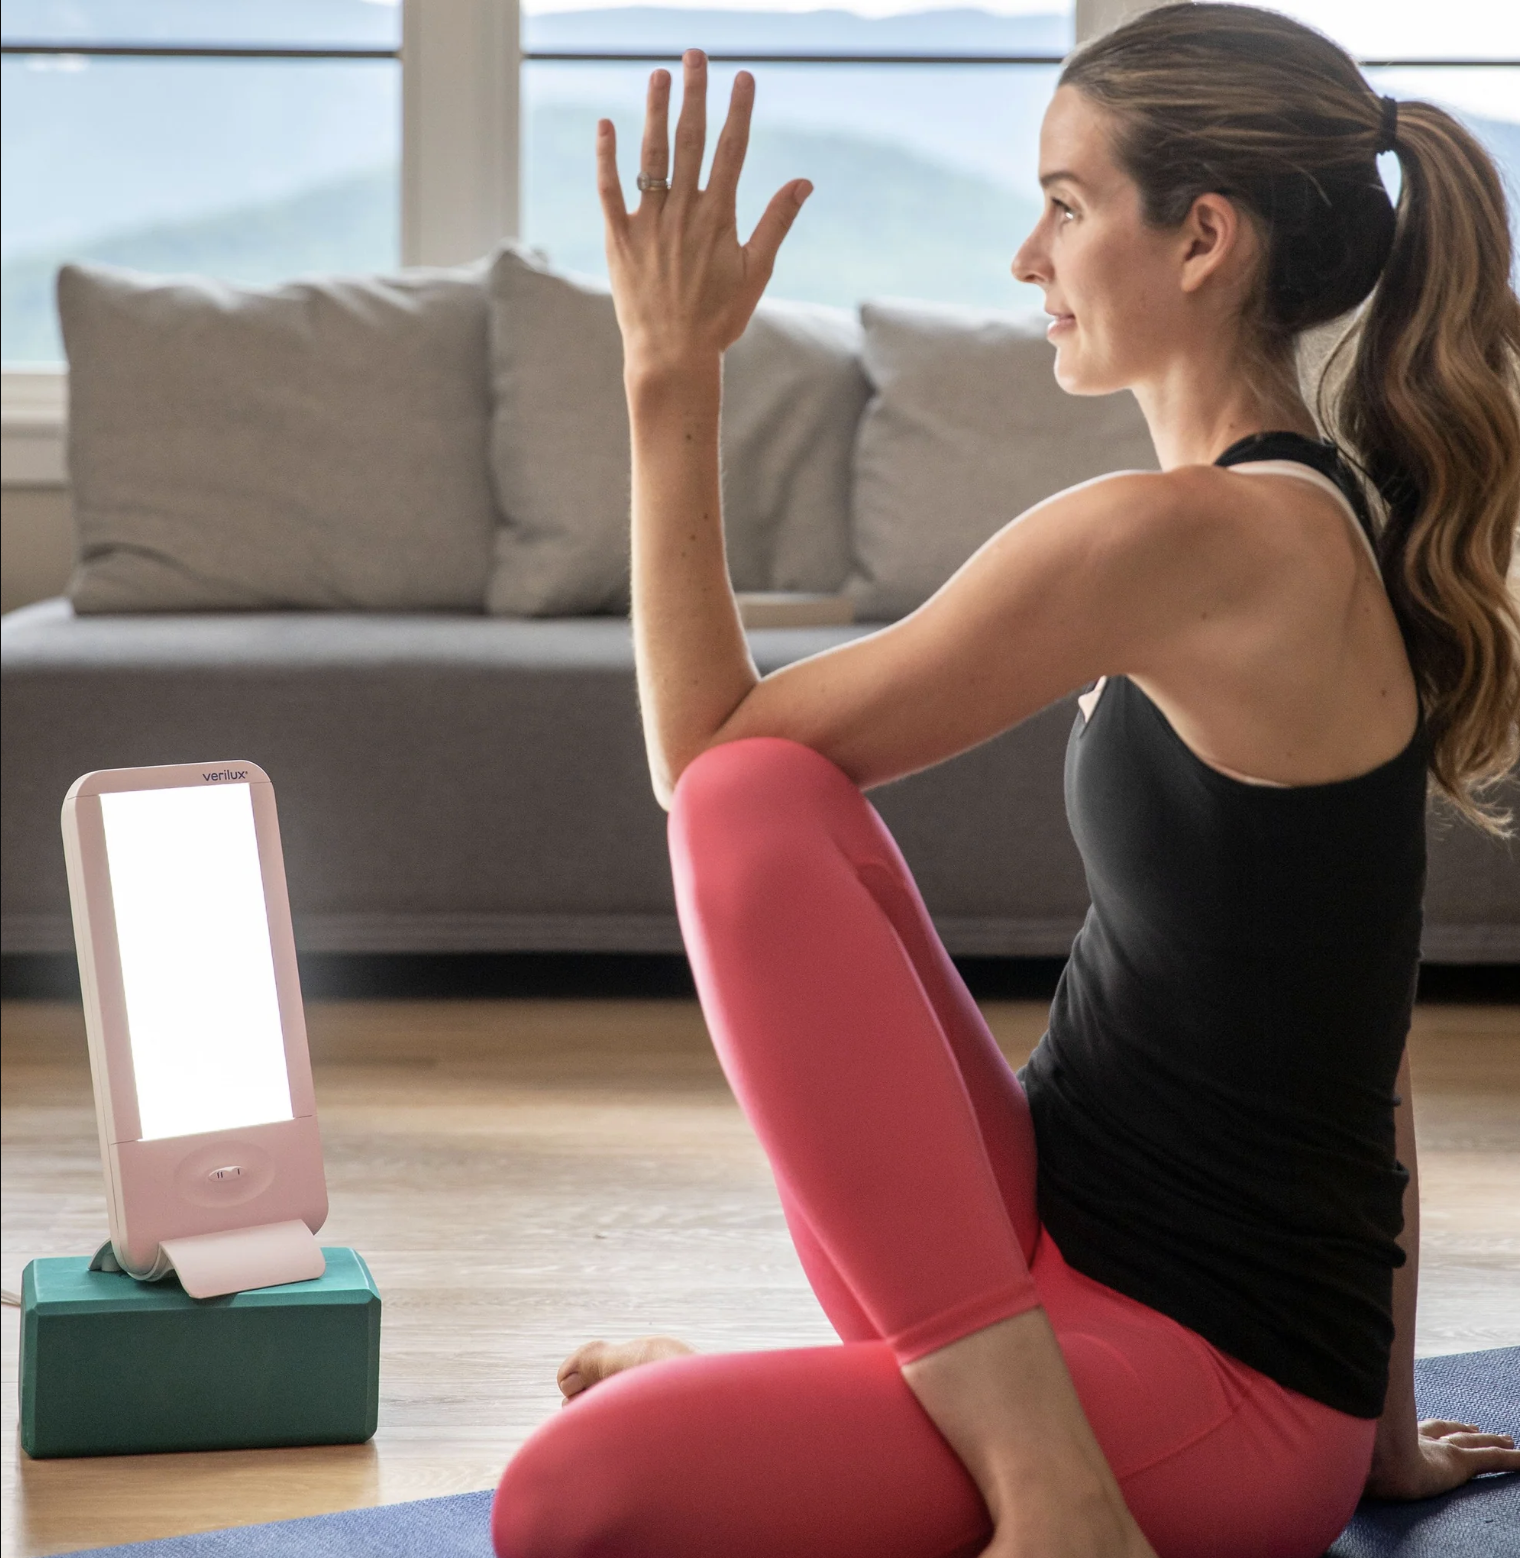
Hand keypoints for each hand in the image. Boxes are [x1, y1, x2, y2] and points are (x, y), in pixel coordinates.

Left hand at [595, 51, 811, 377]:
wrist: (671, 356)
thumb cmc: (718, 319)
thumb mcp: (756, 272)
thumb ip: (777, 222)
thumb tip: (804, 183)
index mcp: (719, 218)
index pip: (731, 151)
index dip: (738, 111)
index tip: (743, 77)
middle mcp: (683, 212)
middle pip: (690, 140)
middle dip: (695, 94)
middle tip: (696, 55)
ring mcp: (649, 223)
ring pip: (650, 155)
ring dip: (654, 111)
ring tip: (658, 75)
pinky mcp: (620, 239)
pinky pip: (609, 190)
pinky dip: (606, 156)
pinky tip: (606, 124)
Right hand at [1364, 1418, 1519, 1499]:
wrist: (1376, 1465)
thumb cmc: (1360, 1462)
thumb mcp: (1356, 1455)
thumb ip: (1352, 1454)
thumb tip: (1338, 1454)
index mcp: (1401, 1439)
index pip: (1426, 1430)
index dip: (1440, 1427)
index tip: (1449, 1425)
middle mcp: (1424, 1440)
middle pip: (1452, 1432)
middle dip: (1465, 1429)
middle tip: (1478, 1427)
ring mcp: (1443, 1450)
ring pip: (1475, 1444)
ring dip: (1493, 1441)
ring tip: (1507, 1440)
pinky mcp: (1459, 1463)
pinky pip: (1491, 1460)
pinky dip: (1511, 1459)